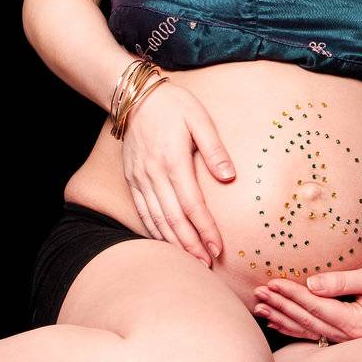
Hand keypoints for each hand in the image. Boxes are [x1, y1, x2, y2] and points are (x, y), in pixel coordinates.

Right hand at [119, 80, 234, 267]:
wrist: (135, 97)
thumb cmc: (173, 105)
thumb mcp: (199, 118)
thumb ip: (214, 148)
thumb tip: (229, 177)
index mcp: (173, 160)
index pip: (192, 204)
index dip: (205, 229)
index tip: (218, 248)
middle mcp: (154, 174)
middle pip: (173, 219)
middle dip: (191, 245)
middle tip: (206, 264)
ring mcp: (140, 178)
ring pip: (156, 219)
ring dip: (173, 243)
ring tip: (190, 261)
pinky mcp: (132, 179)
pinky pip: (142, 211)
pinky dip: (154, 230)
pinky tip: (165, 242)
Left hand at [252, 261, 361, 341]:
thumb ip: (342, 281)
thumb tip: (311, 284)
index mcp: (357, 324)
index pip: (316, 307)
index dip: (292, 294)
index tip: (272, 283)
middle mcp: (349, 337)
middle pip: (307, 320)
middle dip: (281, 306)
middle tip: (258, 294)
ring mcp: (346, 340)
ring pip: (306, 329)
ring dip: (281, 318)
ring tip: (260, 308)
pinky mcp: (344, 336)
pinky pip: (313, 333)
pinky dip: (292, 328)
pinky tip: (276, 322)